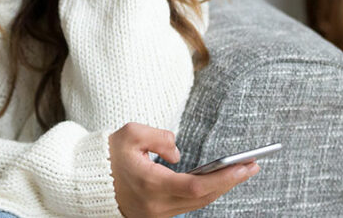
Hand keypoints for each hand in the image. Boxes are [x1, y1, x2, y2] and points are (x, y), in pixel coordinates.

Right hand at [109, 122, 259, 217]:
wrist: (88, 181)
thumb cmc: (109, 154)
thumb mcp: (131, 133)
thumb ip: (159, 137)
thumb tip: (179, 153)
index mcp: (151, 185)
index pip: (197, 185)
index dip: (224, 177)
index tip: (246, 165)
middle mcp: (157, 206)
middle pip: (203, 197)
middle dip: (230, 181)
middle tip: (254, 165)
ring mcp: (157, 215)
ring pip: (197, 203)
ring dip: (221, 187)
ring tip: (242, 170)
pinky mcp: (156, 216)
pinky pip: (187, 205)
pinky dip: (205, 192)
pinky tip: (219, 179)